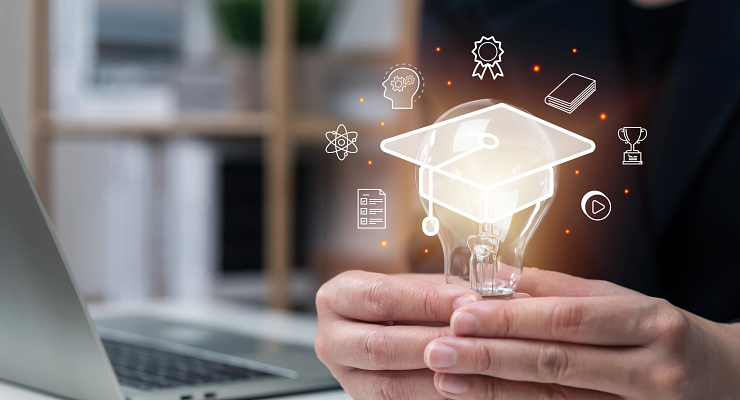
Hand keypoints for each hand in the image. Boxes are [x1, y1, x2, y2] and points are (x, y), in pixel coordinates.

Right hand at [314, 270, 481, 399]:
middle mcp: (330, 338)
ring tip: (471, 364)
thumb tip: (475, 300)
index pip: (380, 296)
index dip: (426, 300)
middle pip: (378, 345)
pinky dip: (434, 395)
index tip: (465, 300)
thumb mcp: (415, 287)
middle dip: (430, 342)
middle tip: (470, 336)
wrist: (398, 332)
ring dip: (435, 375)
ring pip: (388, 384)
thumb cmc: (407, 304)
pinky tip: (462, 384)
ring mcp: (344, 376)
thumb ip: (437, 291)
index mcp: (337, 297)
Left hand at [424, 267, 739, 399]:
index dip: (511, 317)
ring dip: (494, 388)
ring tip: (447, 376)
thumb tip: (501, 276)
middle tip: (439, 347)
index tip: (462, 313)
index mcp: (651, 323)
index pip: (568, 319)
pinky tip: (483, 398)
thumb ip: (564, 290)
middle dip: (490, 355)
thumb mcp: (628, 300)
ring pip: (555, 398)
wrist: (731, 382)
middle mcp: (650, 370)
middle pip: (556, 362)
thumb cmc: (671, 334)